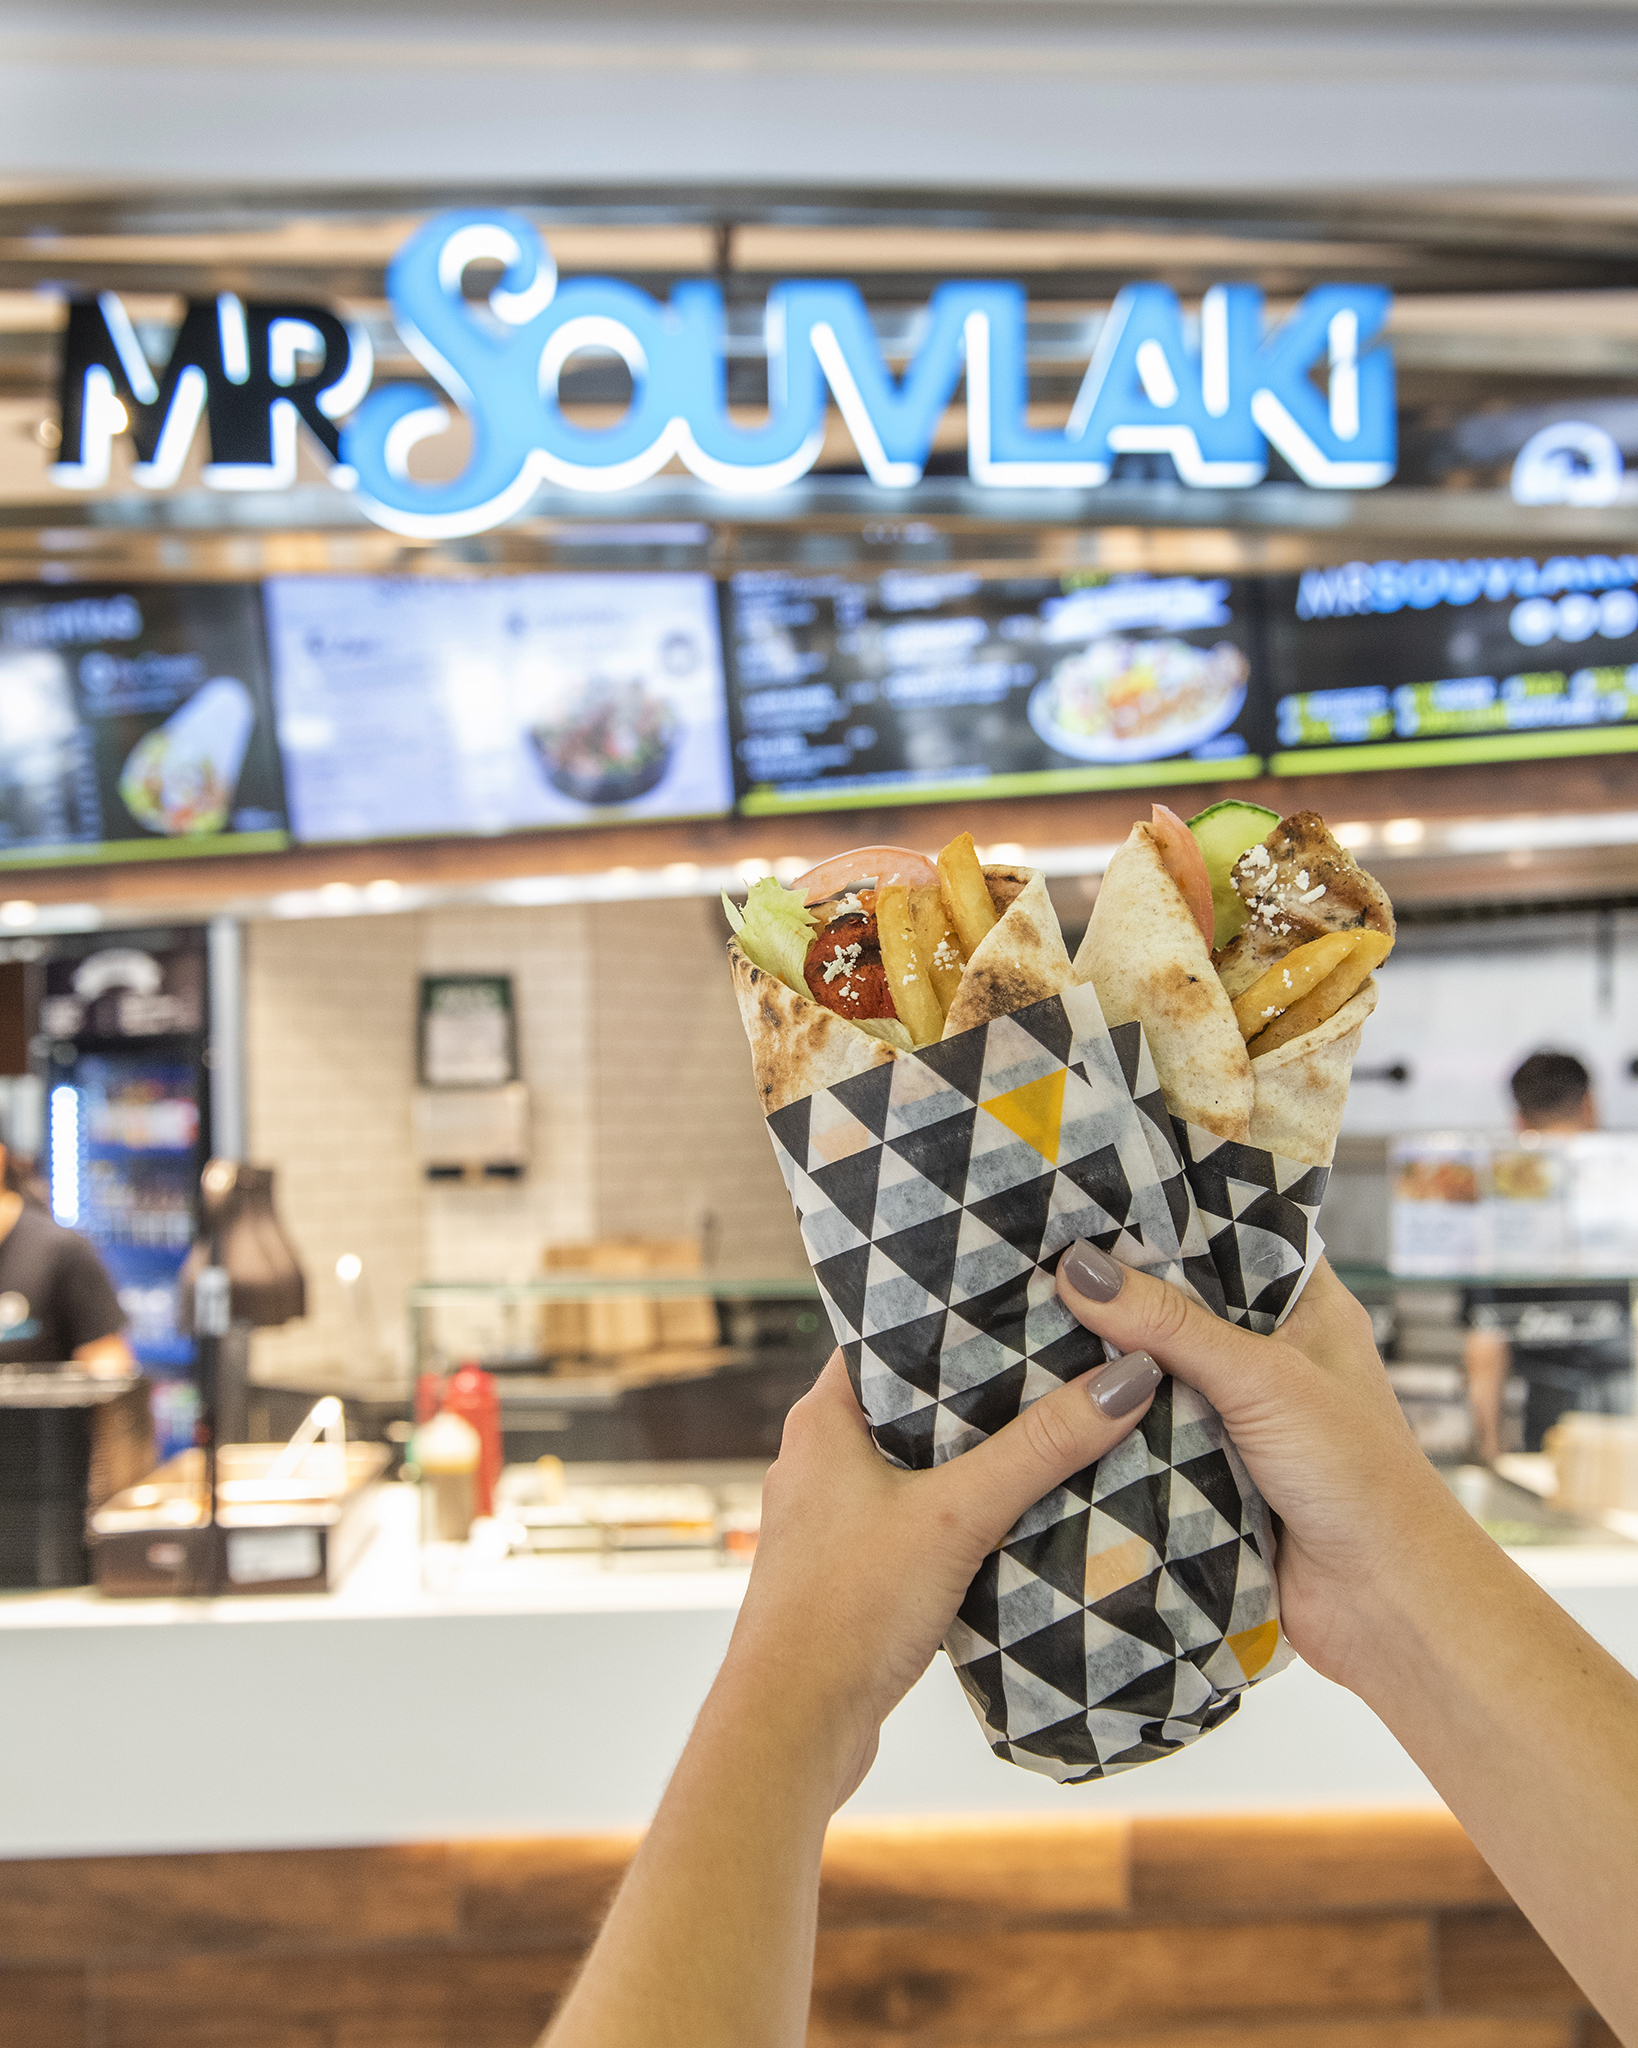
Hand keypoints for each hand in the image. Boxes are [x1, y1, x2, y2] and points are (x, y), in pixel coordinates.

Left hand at [718, 1345, 1163, 1809]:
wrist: (792, 1728)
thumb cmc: (847, 1611)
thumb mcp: (956, 1517)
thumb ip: (1039, 1449)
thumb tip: (1124, 1381)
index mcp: (822, 1417)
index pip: (891, 1333)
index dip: (956, 1313)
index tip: (1027, 1298)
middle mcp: (819, 1456)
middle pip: (915, 1396)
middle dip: (986, 1385)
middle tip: (1064, 1357)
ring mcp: (834, 1515)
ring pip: (919, 1460)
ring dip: (979, 1452)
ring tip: (1058, 1425)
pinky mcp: (853, 1568)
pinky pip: (918, 1514)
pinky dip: (964, 1508)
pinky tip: (1020, 1514)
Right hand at [1055, 1245, 1465, 1693]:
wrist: (1386, 1606)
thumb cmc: (1358, 1477)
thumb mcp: (1262, 1379)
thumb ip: (1170, 1324)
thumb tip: (1078, 1268)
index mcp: (1306, 1306)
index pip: (1230, 1234)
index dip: (1166, 1214)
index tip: (1089, 1195)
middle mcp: (1272, 1352)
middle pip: (1180, 1305)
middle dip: (1117, 1291)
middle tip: (1034, 1254)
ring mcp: (1239, 1414)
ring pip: (1157, 1372)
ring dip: (1106, 1363)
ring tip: (1020, 1315)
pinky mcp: (1211, 1470)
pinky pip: (1147, 1433)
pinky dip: (1109, 1424)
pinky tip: (1047, 1400)